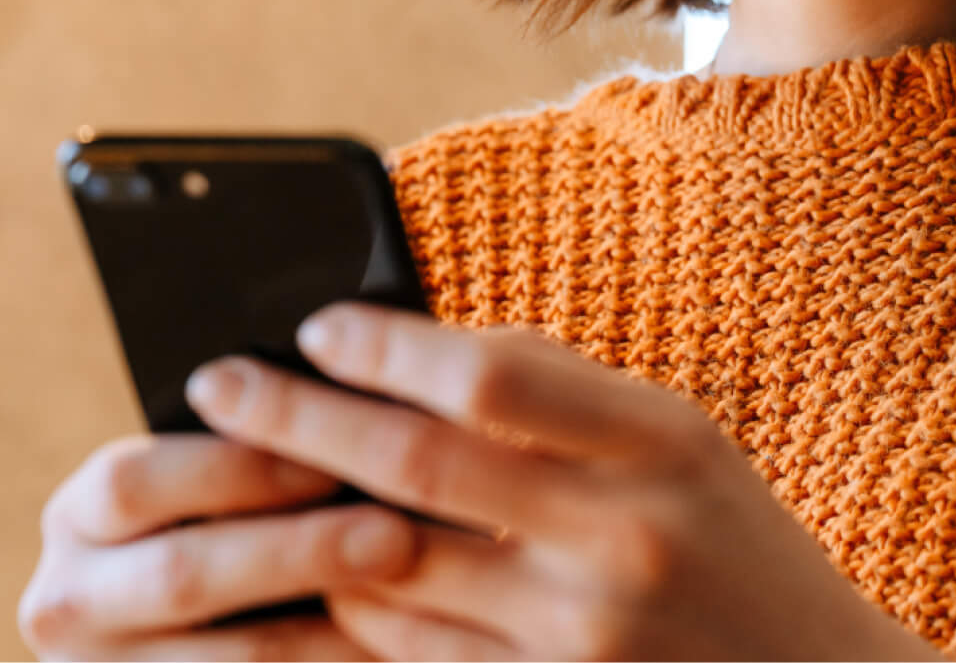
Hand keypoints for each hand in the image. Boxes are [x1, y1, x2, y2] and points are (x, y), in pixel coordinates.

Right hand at [17, 431, 423, 659]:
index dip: (241, 471)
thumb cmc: (223, 521)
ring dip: (328, 637)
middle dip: (298, 553)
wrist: (179, 630)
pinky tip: (390, 652)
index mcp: (79, 515)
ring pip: (232, 662)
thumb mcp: (206, 484)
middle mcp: (67, 602)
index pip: (136, 483)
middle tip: (397, 536)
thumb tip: (363, 411)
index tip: (338, 460)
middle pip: (183, 575)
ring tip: (417, 605)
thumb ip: (259, 455)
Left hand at [183, 305, 948, 660]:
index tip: (316, 326)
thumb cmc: (738, 546)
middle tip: (218, 382)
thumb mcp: (683, 440)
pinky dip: (348, 609)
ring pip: (387, 572)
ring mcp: (577, 641)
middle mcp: (619, 541)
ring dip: (305, 521)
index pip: (489, 374)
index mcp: (661, 444)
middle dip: (296, 418)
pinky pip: (405, 657)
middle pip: (414, 467)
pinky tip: (318, 572)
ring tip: (253, 478)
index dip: (385, 347)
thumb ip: (564, 395)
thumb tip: (415, 347)